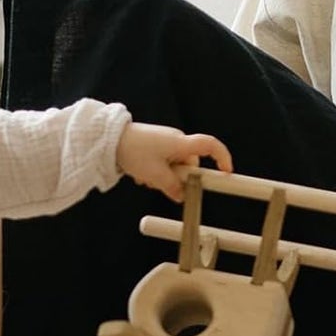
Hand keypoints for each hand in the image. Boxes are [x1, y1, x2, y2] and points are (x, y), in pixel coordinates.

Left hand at [116, 123, 231, 201]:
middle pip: (190, 164)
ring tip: (146, 178)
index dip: (222, 158)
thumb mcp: (155, 175)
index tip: (226, 174)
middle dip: (178, 178)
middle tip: (161, 184)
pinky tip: (141, 174)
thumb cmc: (133, 151)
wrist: (109, 139)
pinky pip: (164, 163)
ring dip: (163, 177)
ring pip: (175, 167)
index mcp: (181, 143)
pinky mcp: (156, 145)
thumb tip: (181, 196)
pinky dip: (156, 172)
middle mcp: (177, 140)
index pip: (211, 146)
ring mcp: (166, 142)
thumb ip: (172, 187)